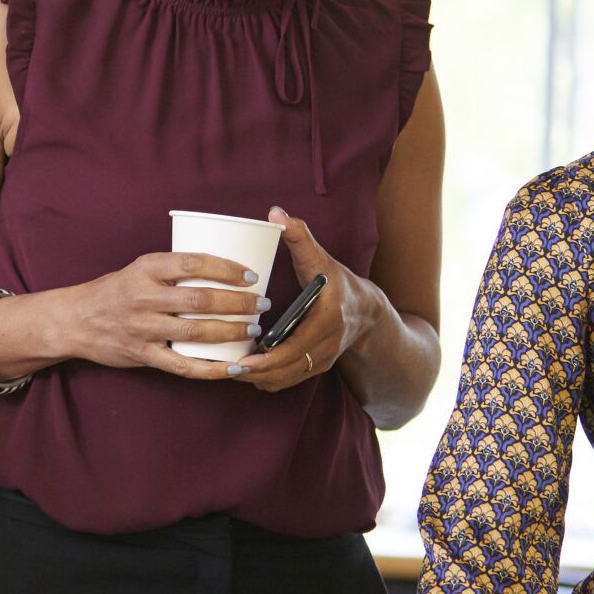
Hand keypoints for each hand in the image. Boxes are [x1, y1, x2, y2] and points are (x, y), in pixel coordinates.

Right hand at [41, 251, 267, 377]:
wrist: (74, 320)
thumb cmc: (115, 291)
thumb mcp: (139, 269)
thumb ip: (174, 271)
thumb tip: (224, 271)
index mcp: (146, 268)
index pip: (193, 263)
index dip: (227, 269)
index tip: (252, 275)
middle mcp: (144, 298)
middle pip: (200, 300)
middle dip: (238, 303)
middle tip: (262, 303)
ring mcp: (142, 329)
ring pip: (196, 332)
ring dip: (231, 331)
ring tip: (254, 328)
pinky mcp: (142, 355)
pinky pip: (182, 366)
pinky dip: (211, 368)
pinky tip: (234, 367)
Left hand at [229, 207, 367, 392]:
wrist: (367, 310)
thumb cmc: (337, 281)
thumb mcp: (320, 258)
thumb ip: (299, 237)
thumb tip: (276, 213)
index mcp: (328, 319)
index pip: (296, 346)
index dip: (268, 358)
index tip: (243, 361)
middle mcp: (328, 345)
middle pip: (287, 368)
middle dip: (256, 372)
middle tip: (226, 368)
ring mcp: (323, 360)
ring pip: (287, 378)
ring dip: (259, 378)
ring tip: (231, 369)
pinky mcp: (317, 367)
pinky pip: (289, 380)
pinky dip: (268, 379)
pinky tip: (247, 371)